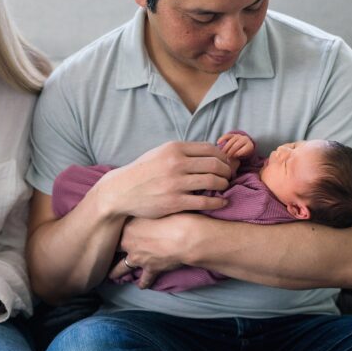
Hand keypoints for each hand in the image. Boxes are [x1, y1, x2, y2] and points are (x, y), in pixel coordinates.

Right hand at [100, 141, 231, 219]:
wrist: (121, 191)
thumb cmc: (143, 172)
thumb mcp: (160, 153)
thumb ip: (182, 152)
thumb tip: (209, 152)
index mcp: (174, 148)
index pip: (210, 149)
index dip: (223, 156)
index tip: (226, 163)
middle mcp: (176, 163)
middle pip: (215, 164)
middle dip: (227, 170)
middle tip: (229, 176)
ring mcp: (175, 183)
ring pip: (213, 181)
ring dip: (224, 184)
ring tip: (224, 187)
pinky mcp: (175, 202)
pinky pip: (205, 201)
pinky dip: (217, 202)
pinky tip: (221, 202)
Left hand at [109, 214, 200, 288]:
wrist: (185, 236)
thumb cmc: (173, 217)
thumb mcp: (155, 207)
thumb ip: (145, 209)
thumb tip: (143, 205)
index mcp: (128, 227)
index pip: (113, 230)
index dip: (110, 232)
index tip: (107, 232)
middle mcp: (129, 243)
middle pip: (114, 249)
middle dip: (108, 252)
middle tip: (102, 254)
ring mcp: (138, 258)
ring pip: (122, 268)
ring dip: (116, 272)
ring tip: (111, 276)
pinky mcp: (151, 269)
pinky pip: (144, 279)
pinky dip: (143, 283)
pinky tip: (141, 286)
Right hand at [217, 133, 253, 159]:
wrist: (244, 144)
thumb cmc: (242, 154)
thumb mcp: (243, 157)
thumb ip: (238, 159)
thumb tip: (229, 163)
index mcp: (249, 146)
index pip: (243, 150)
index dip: (237, 154)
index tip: (233, 157)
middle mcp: (244, 139)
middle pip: (236, 145)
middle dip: (230, 151)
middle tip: (226, 157)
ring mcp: (238, 136)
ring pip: (231, 141)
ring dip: (226, 147)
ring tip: (222, 153)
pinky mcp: (232, 134)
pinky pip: (226, 136)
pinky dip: (222, 139)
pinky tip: (218, 143)